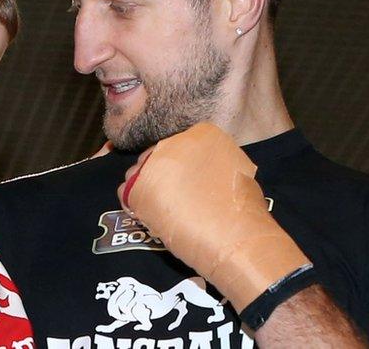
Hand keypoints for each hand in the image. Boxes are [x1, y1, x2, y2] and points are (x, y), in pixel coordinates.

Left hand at [116, 123, 310, 310]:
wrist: (233, 235)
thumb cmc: (241, 208)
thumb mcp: (235, 170)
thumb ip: (214, 163)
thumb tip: (202, 172)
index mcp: (203, 133)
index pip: (182, 146)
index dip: (184, 167)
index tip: (190, 184)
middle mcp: (175, 140)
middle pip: (159, 156)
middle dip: (163, 175)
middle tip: (175, 200)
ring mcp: (153, 161)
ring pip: (140, 171)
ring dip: (149, 188)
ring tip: (164, 211)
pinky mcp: (138, 185)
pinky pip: (127, 190)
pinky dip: (135, 203)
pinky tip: (151, 216)